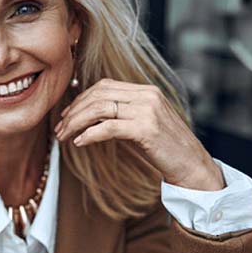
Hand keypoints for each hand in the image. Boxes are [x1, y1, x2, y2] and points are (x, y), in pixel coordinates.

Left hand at [54, 78, 224, 190]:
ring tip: (64, 137)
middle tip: (59, 129)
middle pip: (99, 95)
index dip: (81, 99)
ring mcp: (148, 111)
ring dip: (76, 123)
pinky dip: (90, 134)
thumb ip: (122, 116)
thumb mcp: (143, 125)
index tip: (66, 115)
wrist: (192, 166)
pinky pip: (109, 127)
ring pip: (100, 109)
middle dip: (74, 111)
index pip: (104, 86)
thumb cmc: (167, 150)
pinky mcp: (146, 129)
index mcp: (146, 91)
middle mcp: (147, 96)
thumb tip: (90, 118)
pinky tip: (80, 142)